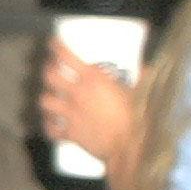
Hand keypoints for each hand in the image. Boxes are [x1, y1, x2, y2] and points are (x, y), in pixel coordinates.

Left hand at [37, 37, 136, 168]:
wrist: (130, 147)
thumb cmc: (138, 117)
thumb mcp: (142, 91)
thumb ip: (143, 76)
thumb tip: (145, 67)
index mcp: (94, 79)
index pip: (66, 56)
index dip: (56, 47)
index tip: (52, 42)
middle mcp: (77, 94)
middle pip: (49, 77)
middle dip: (47, 70)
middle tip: (51, 69)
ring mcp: (71, 115)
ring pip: (44, 102)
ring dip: (45, 98)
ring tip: (50, 96)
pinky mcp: (70, 134)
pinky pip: (50, 130)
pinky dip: (48, 126)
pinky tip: (51, 124)